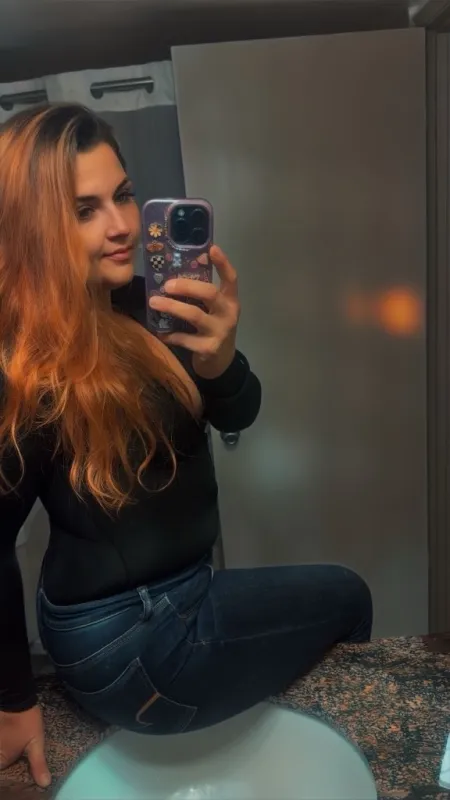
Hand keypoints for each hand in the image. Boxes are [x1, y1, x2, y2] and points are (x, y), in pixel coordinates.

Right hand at [0, 706, 50, 787]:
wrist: (17, 697)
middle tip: (16, 753)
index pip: (2, 772)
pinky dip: (2, 740)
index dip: (8, 772)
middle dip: (5, 759)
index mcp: (2, 759)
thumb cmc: (27, 721)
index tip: (16, 763)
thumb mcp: (36, 742)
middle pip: (0, 762)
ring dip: (4, 749)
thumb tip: (45, 783)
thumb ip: (38, 764)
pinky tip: (8, 736)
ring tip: (13, 742)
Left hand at [149, 245, 239, 379]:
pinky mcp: (209, 348)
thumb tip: (171, 273)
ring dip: (171, 307)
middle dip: (186, 286)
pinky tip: (159, 331)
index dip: (223, 263)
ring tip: (154, 302)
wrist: (220, 361)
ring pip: (194, 315)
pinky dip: (170, 334)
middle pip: (209, 293)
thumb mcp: (213, 309)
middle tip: (166, 285)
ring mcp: (219, 331)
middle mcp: (228, 313)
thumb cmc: (212, 327)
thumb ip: (200, 295)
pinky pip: (185, 338)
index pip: (231, 278)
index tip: (212, 248)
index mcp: (230, 300)